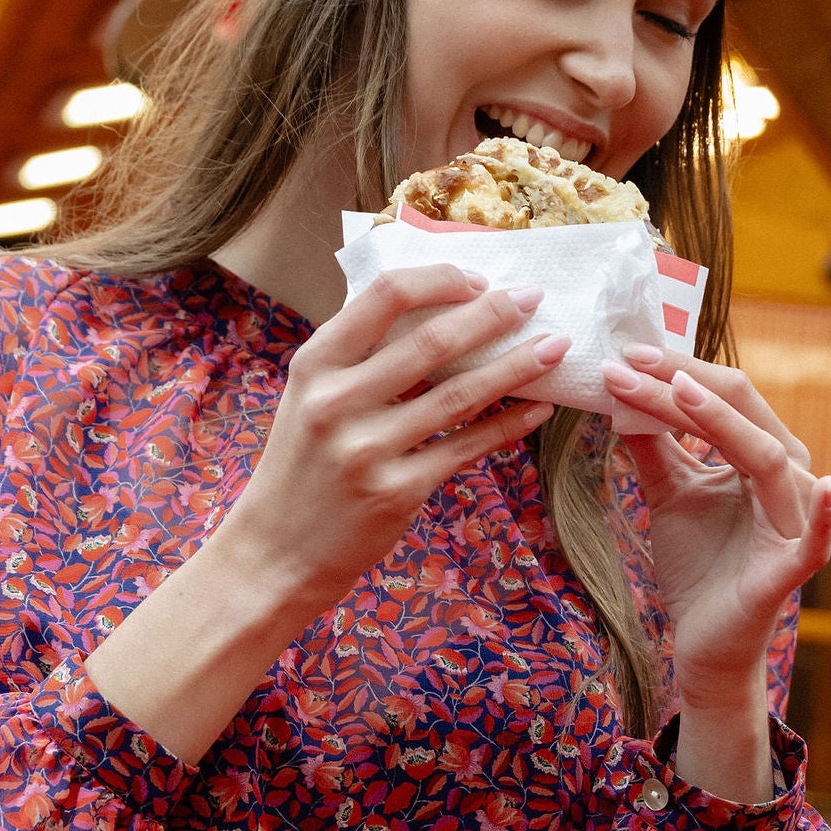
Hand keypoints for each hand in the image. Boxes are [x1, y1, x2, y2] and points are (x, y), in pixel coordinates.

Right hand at [223, 265, 567, 623]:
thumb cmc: (302, 466)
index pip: (385, 295)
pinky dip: (507, 424)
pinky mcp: (396, 491)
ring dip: (516, 366)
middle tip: (535, 297)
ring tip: (554, 347)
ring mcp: (368, 449)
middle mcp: (338, 402)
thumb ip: (359, 356)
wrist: (275, 551)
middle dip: (494, 313)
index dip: (441, 279)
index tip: (478, 279)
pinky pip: (466, 448)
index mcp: (316, 364)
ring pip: (460, 394)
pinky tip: (537, 408)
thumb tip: (437, 309)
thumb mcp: (310, 397)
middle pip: (432, 340)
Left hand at [603, 347, 830, 716]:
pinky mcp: (792, 566)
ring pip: (764, 456)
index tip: (624, 352)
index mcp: (762, 453)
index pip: (725, 396)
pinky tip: (828, 485)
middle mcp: (788, 477)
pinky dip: (824, 513)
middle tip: (632, 359)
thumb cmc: (697, 564)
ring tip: (675, 391)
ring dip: (716, 420)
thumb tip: (621, 389)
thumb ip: (654, 444)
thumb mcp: (668, 492)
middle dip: (685, 382)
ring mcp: (794, 519)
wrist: (701, 642)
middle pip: (743, 413)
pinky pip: (814, 537)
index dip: (677, 370)